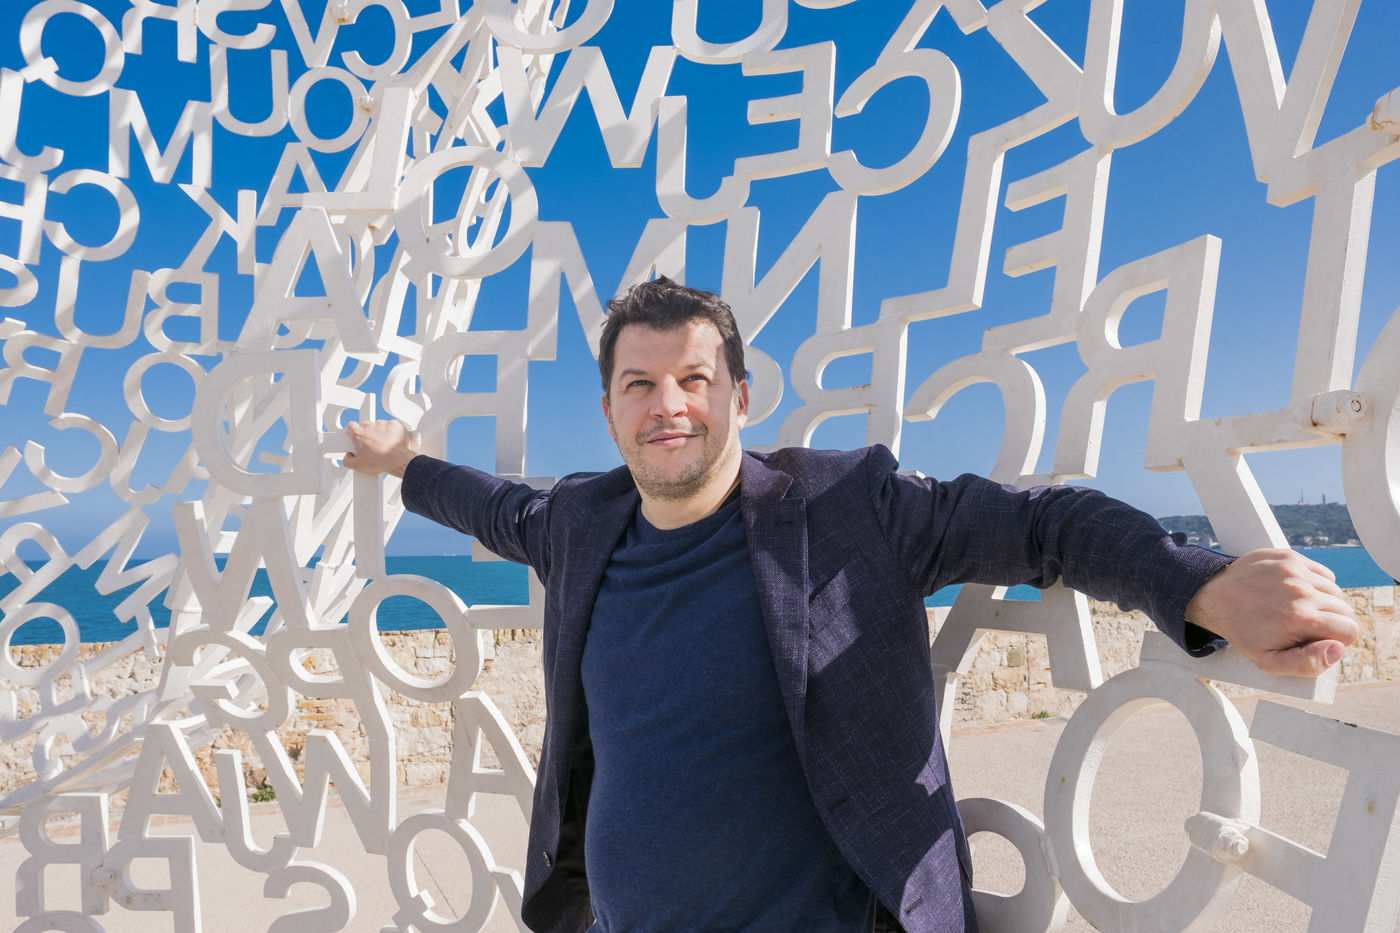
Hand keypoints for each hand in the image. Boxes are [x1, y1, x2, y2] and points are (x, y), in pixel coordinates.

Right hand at [344, 420, 418, 477]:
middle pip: (365, 426)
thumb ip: (348, 460)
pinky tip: (392, 442)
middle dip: (367, 434)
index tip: (355, 437)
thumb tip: (348, 458)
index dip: (352, 432)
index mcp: (358, 434)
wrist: (399, 460)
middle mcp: (369, 426)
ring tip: (384, 445)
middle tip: (371, 445)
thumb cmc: (380, 462)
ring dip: (380, 433)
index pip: (350, 426)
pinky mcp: (394, 424)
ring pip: (379, 426)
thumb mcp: (358, 466)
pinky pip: (391, 426)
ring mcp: (382, 424)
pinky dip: (392, 432)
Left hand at [1185, 547, 1358, 677]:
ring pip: (1336, 591)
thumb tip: (1338, 650)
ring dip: (1324, 602)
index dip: (1336, 640)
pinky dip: (1316, 584)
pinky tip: (1295, 593)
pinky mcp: (1290, 557)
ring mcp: (1295, 570)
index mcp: (1301, 617)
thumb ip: (1308, 664)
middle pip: (1346, 609)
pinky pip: (1323, 573)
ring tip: (1298, 609)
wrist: (1214, 597)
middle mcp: (1301, 589)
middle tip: (1305, 626)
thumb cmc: (1244, 632)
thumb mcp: (1270, 661)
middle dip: (1332, 622)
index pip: (1350, 630)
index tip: (1316, 640)